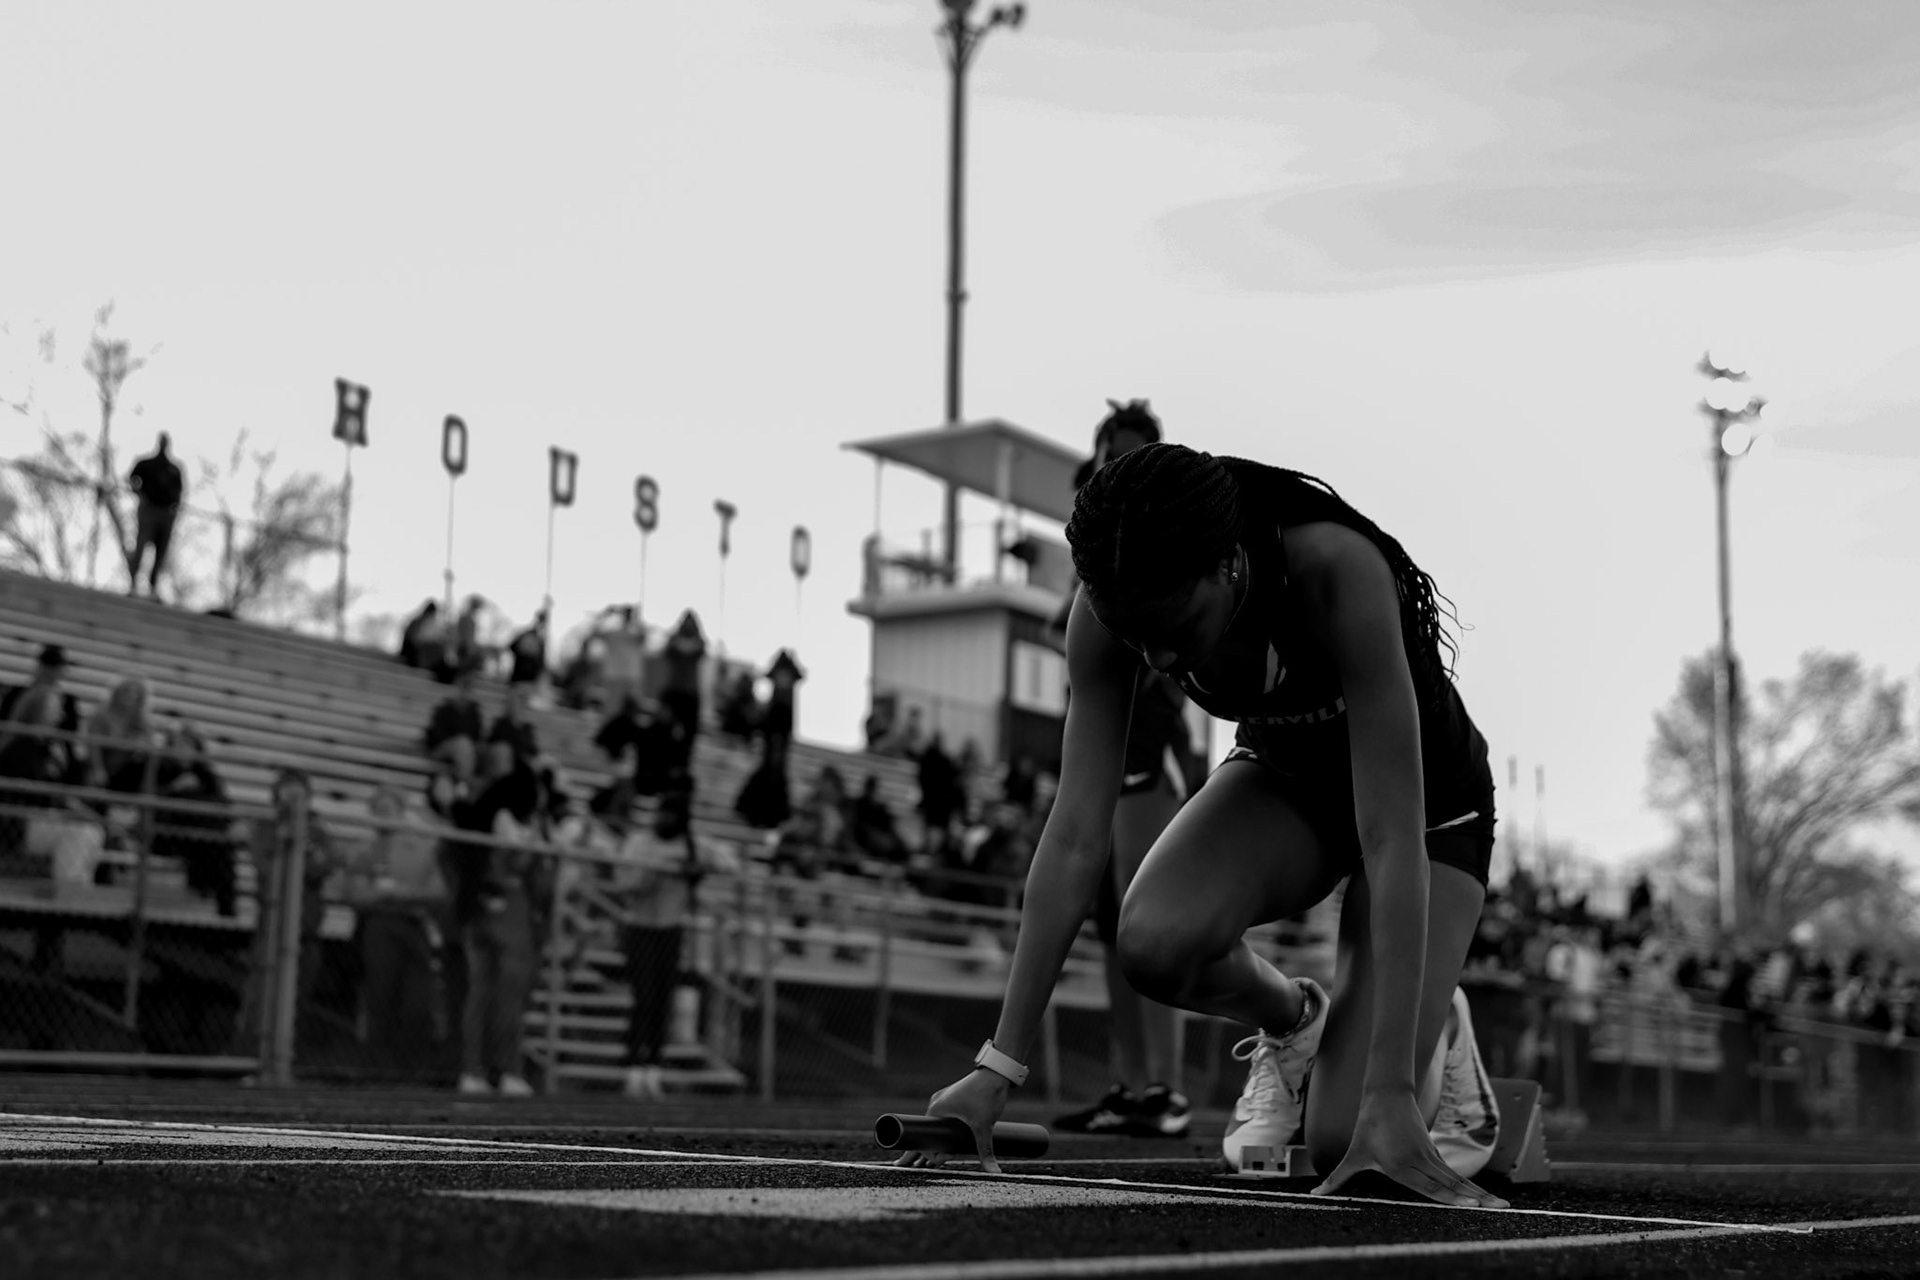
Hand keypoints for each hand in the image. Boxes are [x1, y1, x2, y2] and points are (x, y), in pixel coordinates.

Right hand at [893, 1068, 1009, 1173]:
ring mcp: (944, 1101)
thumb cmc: (986, 1095)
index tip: (936, 1162)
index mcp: (936, 1110)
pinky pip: (941, 1119)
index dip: (927, 1155)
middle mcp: (936, 1105)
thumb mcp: (984, 1126)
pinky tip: (940, 1140)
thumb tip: (995, 1172)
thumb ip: (985, 1151)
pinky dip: (938, 1132)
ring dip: (931, 1142)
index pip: (924, 1139)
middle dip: (917, 1151)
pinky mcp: (953, 1099)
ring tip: (920, 1160)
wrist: (996, 1073)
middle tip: (900, 1166)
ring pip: (933, 1127)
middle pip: (924, 1134)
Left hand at [1310, 1090, 1508, 1208]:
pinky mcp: (1434, 1153)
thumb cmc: (1367, 1125)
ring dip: (1479, 1193)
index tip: (1472, 1205)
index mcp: (1400, 1165)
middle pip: (1451, 1185)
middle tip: (1499, 1209)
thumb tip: (1316, 1194)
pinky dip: (1470, 1187)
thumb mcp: (1353, 1154)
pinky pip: (1454, 1174)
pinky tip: (1485, 1199)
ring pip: (1457, 1180)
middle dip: (1474, 1200)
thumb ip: (1337, 1178)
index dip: (1452, 1197)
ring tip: (1502, 1206)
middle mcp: (1419, 1162)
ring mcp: (1430, 1157)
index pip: (1429, 1187)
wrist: (1385, 1093)